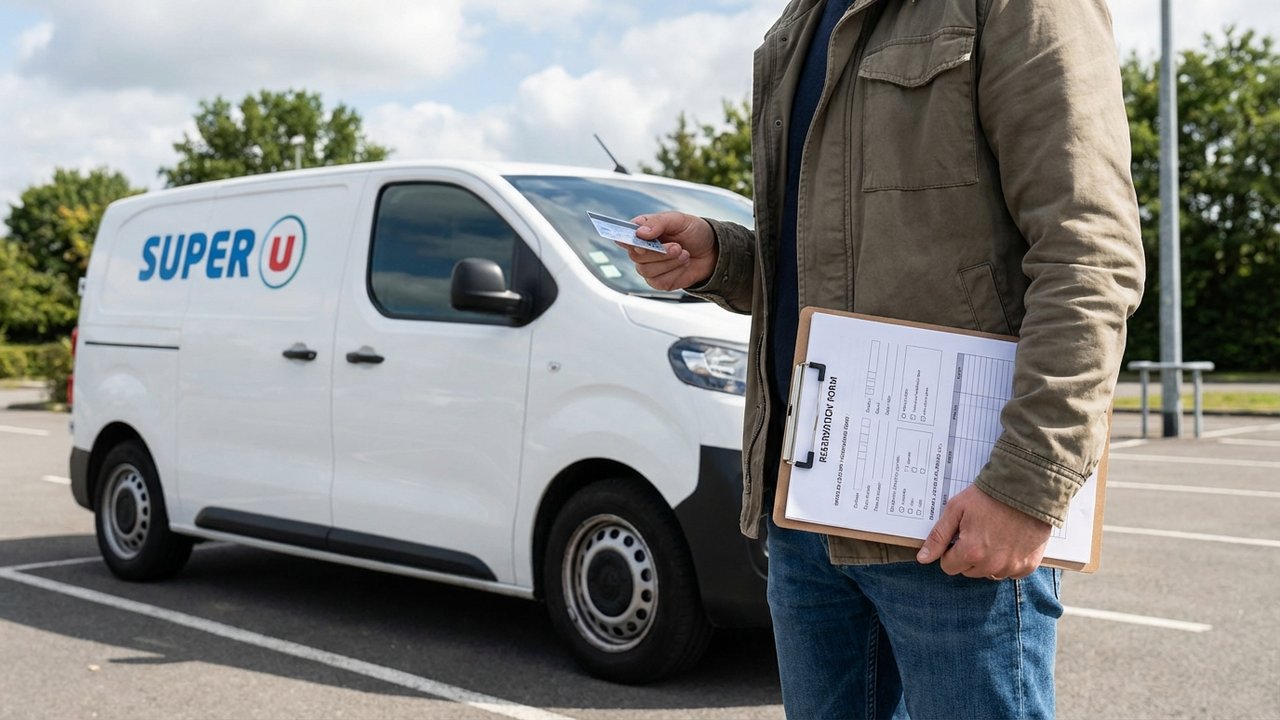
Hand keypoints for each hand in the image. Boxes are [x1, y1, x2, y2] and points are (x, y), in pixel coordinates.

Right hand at [620, 212, 717, 290]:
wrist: (712, 251)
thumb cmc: (694, 232)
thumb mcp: (679, 220)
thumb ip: (658, 223)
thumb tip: (640, 233)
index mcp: (642, 231)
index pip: (623, 236)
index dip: (628, 240)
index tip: (640, 242)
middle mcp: (642, 250)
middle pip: (635, 255)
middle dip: (659, 253)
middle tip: (677, 247)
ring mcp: (649, 267)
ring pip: (646, 270)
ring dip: (669, 262)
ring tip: (684, 254)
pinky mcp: (658, 282)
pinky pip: (658, 282)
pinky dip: (675, 273)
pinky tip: (683, 265)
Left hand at [915, 485, 1051, 579]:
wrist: (1026, 489)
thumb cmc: (989, 497)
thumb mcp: (956, 510)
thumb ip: (938, 536)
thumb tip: (923, 558)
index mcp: (971, 552)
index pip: (949, 566)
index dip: (950, 551)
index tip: (959, 537)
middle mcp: (992, 565)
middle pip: (969, 571)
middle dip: (968, 555)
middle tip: (978, 533)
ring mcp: (1012, 567)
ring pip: (989, 573)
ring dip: (988, 560)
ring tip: (995, 536)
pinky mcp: (1028, 565)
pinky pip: (1011, 573)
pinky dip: (1008, 562)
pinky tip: (1009, 543)